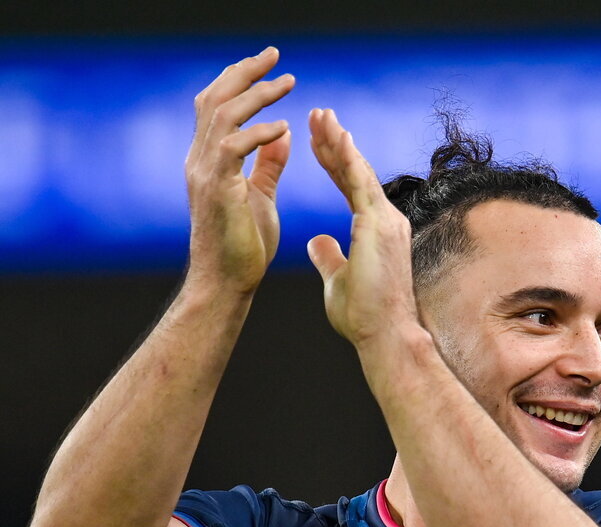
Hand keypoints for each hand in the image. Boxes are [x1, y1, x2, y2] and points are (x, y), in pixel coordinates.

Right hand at [185, 48, 293, 295]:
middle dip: (245, 72)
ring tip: (287, 84)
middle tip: (276, 55)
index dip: (239, 80)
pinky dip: (258, 132)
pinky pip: (234, 146)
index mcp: (208, 160)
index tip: (268, 65)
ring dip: (257, 94)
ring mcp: (204, 173)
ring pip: (223, 114)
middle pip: (215, 98)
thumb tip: (283, 135)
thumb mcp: (260, 198)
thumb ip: (267, 166)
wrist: (226, 284)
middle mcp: (200, 160)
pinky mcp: (216, 188)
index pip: (217, 106)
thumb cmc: (243, 249)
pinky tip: (283, 127)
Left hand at [307, 108, 421, 349]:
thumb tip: (315, 242)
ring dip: (338, 141)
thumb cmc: (365, 318)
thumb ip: (329, 257)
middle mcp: (386, 220)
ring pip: (359, 171)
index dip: (333, 162)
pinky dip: (347, 157)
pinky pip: (361, 184)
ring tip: (320, 114)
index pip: (351, 186)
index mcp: (376, 230)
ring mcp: (387, 221)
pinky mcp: (380, 226)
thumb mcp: (338, 281)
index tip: (316, 140)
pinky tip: (335, 135)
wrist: (386, 336)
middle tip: (317, 114)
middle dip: (334, 142)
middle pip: (356, 172)